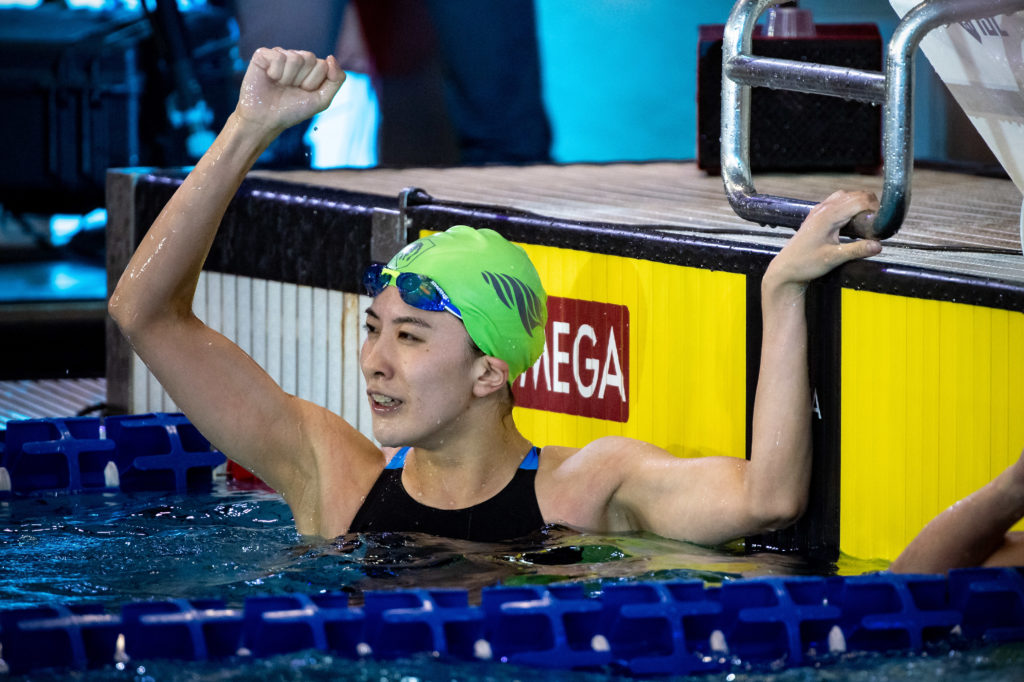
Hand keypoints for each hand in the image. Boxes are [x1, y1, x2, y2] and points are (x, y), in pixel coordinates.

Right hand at [235, 47, 345, 133]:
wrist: (265, 120)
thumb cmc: (292, 111)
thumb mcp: (321, 100)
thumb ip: (336, 80)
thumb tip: (331, 57)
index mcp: (311, 68)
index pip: (323, 65)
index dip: (314, 83)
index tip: (303, 92)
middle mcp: (296, 58)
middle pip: (310, 58)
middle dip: (302, 79)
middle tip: (290, 89)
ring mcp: (279, 55)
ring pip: (295, 58)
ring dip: (288, 78)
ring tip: (280, 85)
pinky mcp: (263, 55)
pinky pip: (279, 56)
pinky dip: (275, 73)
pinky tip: (270, 78)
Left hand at [764, 190, 881, 293]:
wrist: (786, 268)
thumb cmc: (805, 263)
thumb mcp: (833, 258)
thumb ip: (857, 250)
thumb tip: (878, 246)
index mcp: (828, 216)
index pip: (859, 200)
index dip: (874, 209)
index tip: (880, 223)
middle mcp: (823, 208)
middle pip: (855, 195)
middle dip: (870, 205)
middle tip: (877, 222)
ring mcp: (819, 210)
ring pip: (846, 196)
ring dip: (860, 204)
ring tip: (867, 221)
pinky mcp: (817, 215)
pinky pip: (838, 202)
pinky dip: (850, 207)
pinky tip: (853, 222)